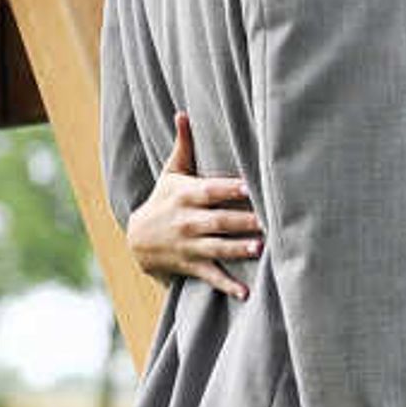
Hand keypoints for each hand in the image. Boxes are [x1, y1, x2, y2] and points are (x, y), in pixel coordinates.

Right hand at [124, 111, 263, 299]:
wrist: (138, 240)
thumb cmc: (163, 199)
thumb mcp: (170, 173)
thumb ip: (184, 145)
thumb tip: (183, 112)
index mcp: (186, 194)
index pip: (211, 190)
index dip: (229, 189)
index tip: (250, 187)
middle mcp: (188, 220)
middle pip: (218, 220)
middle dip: (241, 221)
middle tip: (267, 220)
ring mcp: (189, 245)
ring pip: (216, 248)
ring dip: (237, 249)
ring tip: (259, 248)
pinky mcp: (192, 265)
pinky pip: (211, 276)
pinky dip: (227, 286)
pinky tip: (246, 293)